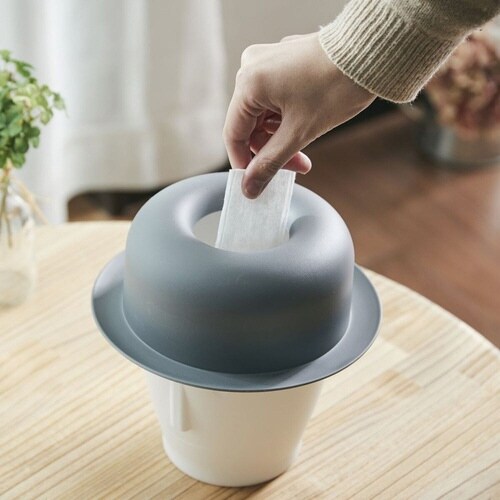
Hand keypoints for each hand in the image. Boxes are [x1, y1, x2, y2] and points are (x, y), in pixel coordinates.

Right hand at [223, 33, 375, 197]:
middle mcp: (251, 67)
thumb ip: (270, 163)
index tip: (256, 182)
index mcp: (248, 82)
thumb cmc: (337, 86)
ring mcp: (266, 62)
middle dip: (270, 150)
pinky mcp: (281, 62)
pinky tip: (304, 127)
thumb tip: (249, 188)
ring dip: (280, 137)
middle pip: (249, 124)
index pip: (233, 134)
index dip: (244, 163)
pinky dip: (285, 118)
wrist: (371, 54)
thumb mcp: (299, 133)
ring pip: (262, 114)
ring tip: (305, 150)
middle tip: (297, 167)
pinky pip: (272, 99)